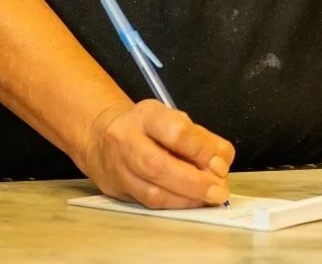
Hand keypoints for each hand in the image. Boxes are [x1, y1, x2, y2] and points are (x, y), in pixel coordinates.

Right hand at [78, 100, 235, 208]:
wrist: (101, 137)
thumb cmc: (147, 128)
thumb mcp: (175, 119)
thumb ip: (203, 139)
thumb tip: (221, 164)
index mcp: (146, 115)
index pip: (175, 132)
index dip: (201, 150)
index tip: (219, 164)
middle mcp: (127, 140)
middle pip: (160, 166)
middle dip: (195, 183)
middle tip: (219, 192)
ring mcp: (118, 168)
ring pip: (152, 192)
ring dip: (187, 199)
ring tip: (210, 199)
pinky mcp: (118, 190)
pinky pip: (149, 203)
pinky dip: (175, 205)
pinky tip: (191, 202)